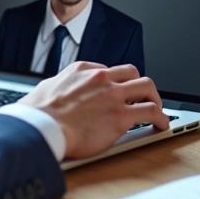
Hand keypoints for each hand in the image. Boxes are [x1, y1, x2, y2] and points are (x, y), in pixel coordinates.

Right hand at [19, 62, 169, 159]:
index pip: (109, 70)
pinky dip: (161, 118)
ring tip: (157, 110)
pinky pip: (151, 112)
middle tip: (142, 97)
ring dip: (155, 98)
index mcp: (82, 70)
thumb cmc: (38, 114)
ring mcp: (113, 96)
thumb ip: (60, 86)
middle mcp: (102, 79)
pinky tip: (161, 125)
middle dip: (140, 86)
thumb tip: (59, 92)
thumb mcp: (47, 88)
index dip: (117, 83)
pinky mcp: (121, 116)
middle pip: (133, 74)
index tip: (120, 92)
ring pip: (147, 87)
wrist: (40, 128)